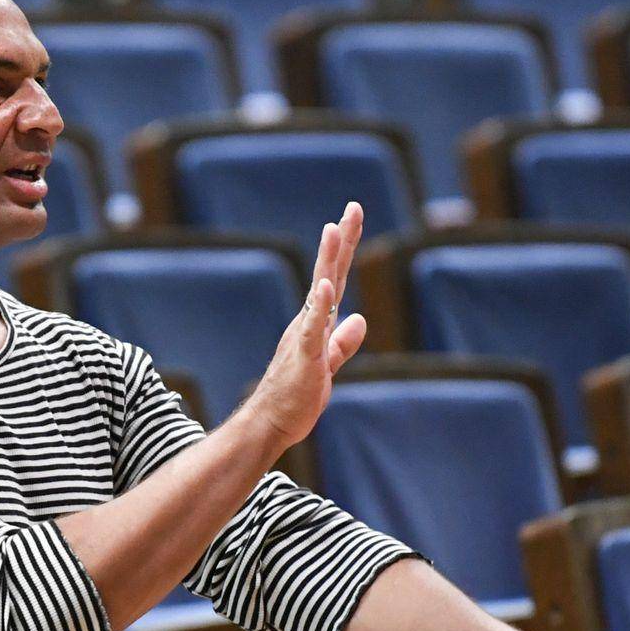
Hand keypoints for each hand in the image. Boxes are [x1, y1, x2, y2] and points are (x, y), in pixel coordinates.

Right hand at [241, 202, 367, 449]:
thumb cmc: (295, 397)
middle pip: (329, 274)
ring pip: (319, 292)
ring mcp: (304, 337)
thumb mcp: (327, 364)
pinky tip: (325, 286)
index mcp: (315, 323)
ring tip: (334, 229)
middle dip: (341, 241)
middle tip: (352, 207)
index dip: (344, 249)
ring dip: (327, 261)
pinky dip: (318, 306)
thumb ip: (342, 342)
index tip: (350, 218)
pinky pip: (311, 328)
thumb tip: (358, 318)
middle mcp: (308, 322)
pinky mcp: (303, 357)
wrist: (270, 424)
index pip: (333, 279)